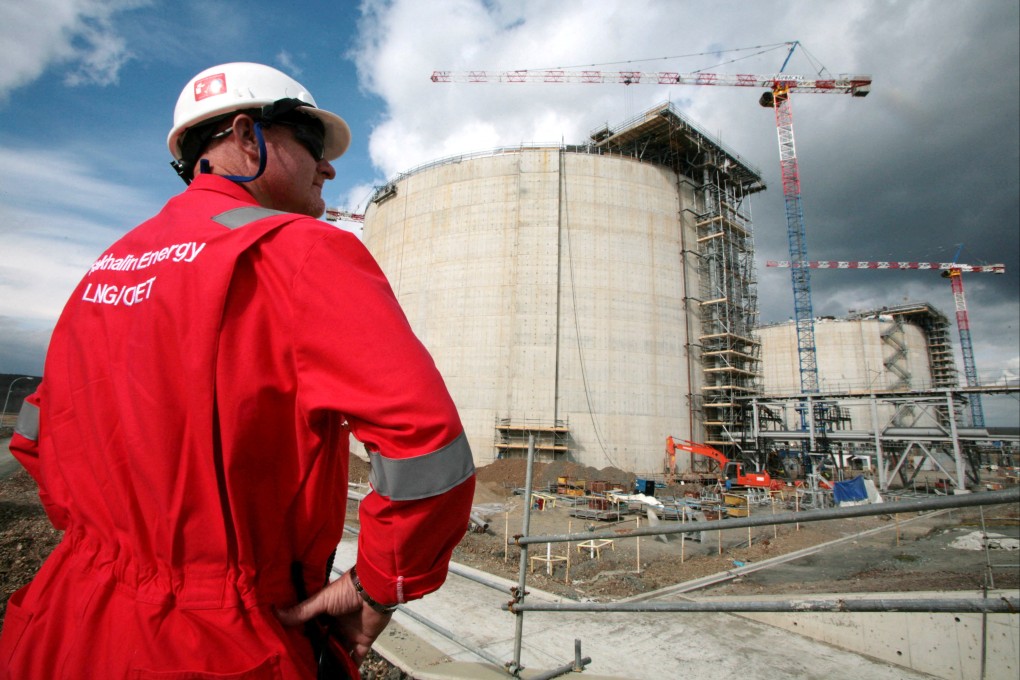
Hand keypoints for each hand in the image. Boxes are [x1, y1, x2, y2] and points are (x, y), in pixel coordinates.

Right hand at [276, 570, 392, 665]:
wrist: (374, 592)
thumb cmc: (347, 592)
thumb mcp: (321, 600)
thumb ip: (302, 611)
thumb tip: (276, 613)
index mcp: (327, 611)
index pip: (312, 625)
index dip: (303, 635)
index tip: (289, 647)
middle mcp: (337, 623)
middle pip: (324, 640)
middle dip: (315, 651)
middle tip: (301, 663)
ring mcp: (350, 633)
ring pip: (338, 651)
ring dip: (331, 661)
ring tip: (316, 672)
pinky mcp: (363, 641)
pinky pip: (356, 658)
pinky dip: (350, 668)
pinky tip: (342, 676)